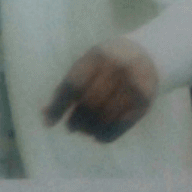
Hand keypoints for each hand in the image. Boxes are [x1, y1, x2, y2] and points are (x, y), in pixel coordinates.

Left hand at [42, 37, 157, 142]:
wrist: (147, 55)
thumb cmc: (106, 63)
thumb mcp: (87, 64)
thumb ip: (66, 86)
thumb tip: (44, 115)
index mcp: (97, 57)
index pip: (73, 85)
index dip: (59, 105)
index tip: (49, 122)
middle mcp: (117, 69)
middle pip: (90, 102)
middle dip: (76, 119)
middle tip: (70, 127)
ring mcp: (132, 86)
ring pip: (105, 116)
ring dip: (89, 129)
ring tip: (83, 130)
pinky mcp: (144, 102)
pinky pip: (122, 125)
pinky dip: (106, 135)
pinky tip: (97, 136)